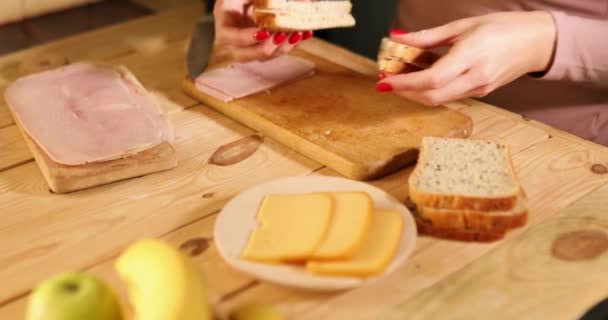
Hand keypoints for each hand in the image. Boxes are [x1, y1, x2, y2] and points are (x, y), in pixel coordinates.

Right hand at [213, 0, 312, 61]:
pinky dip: (290, 44)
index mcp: (224, 18)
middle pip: (243, 55)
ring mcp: (247, 44)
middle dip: (265, 49)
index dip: (245, 38)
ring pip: (262, 56)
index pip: (228, 35)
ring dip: (282, 48)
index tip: (264, 32)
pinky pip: (275, 51)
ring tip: (297, 33)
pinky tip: (304, 34)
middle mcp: (232, 37)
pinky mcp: (262, 45)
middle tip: (282, 36)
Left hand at [377, 11, 556, 105]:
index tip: (384, 80)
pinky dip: (431, 90)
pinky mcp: (481, 93)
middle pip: (432, 96)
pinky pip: (449, 96)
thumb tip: (398, 38)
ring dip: (416, 92)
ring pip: (439, 99)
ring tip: (401, 77)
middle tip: (387, 80)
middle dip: (405, 92)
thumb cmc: (502, 28)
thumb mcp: (463, 26)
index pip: (432, 79)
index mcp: (472, 56)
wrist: (538, 42)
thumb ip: (428, 37)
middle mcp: (476, 78)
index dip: (405, 83)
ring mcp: (480, 89)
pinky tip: (422, 77)